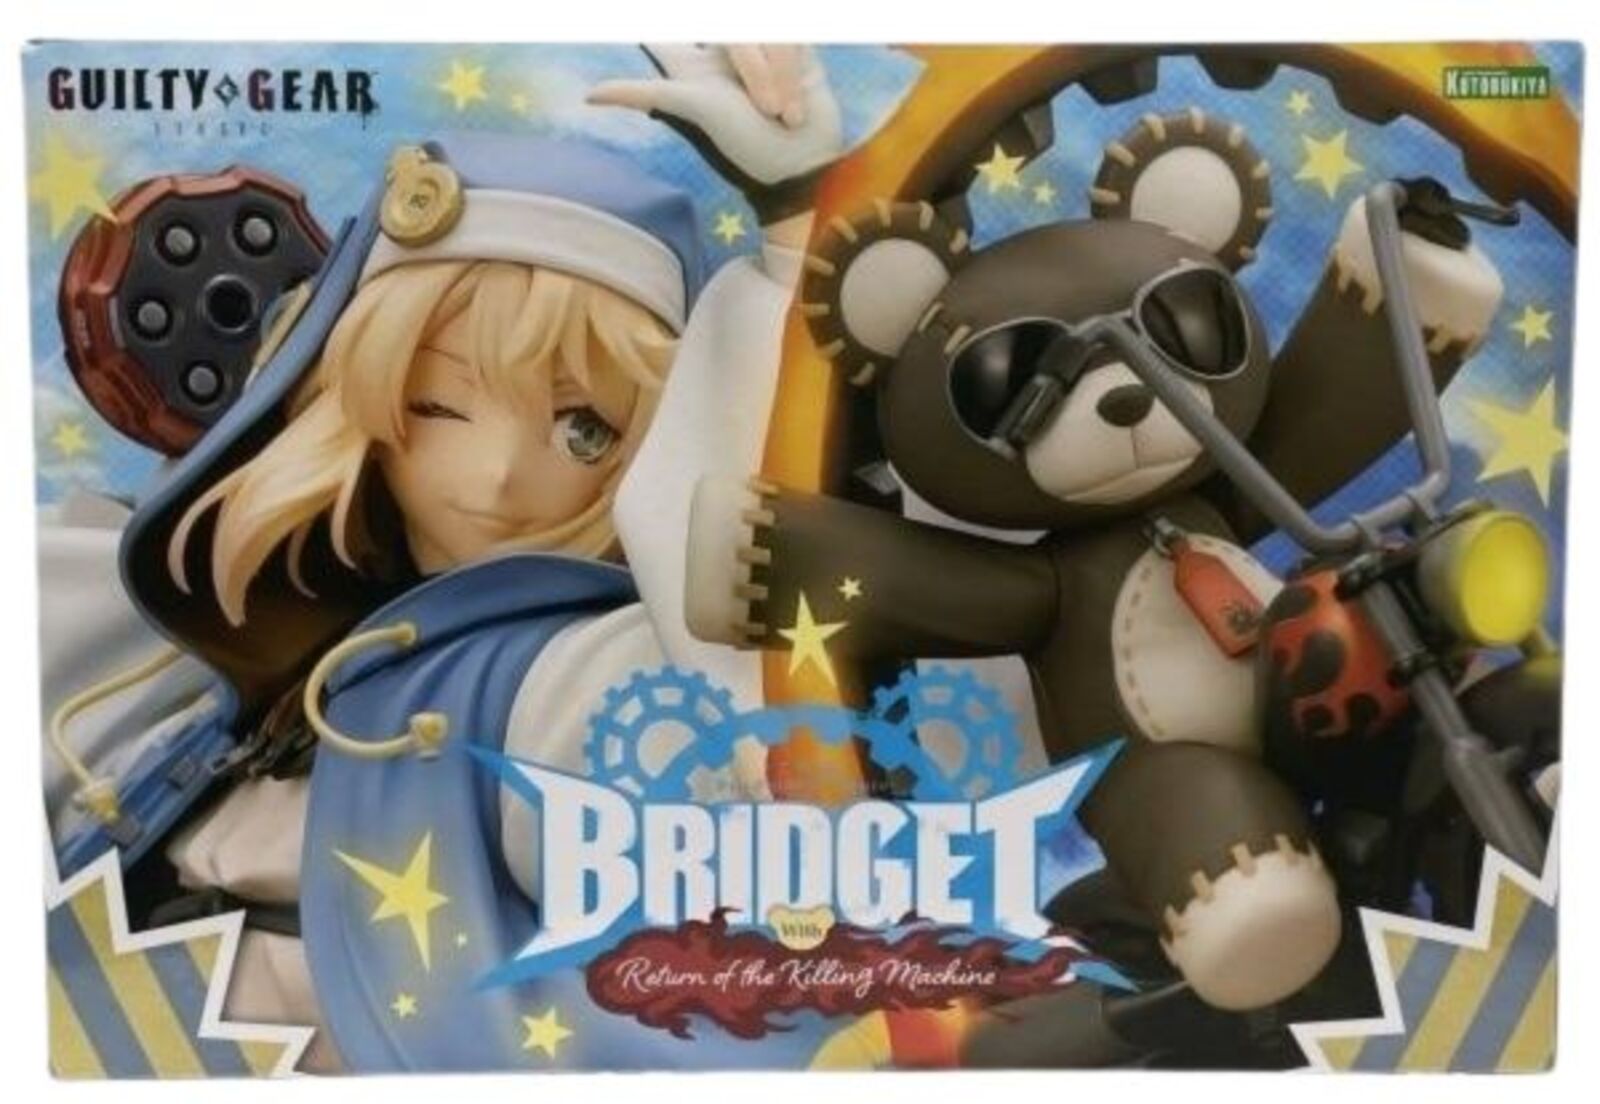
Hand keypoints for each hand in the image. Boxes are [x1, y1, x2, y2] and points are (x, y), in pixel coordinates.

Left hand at [589, 46, 842, 218]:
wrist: (803, 161)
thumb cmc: (746, 146)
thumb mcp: (694, 111)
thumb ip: (644, 92)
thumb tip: (586, 96)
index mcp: (688, 68)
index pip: (659, 37)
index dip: (652, 33)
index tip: (628, 13)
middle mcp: (720, 56)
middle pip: (725, 30)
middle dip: (749, 62)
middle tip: (761, 108)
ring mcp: (757, 50)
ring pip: (759, 31)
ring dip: (774, 73)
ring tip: (781, 115)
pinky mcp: (791, 49)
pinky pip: (788, 36)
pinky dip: (792, 68)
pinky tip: (796, 101)